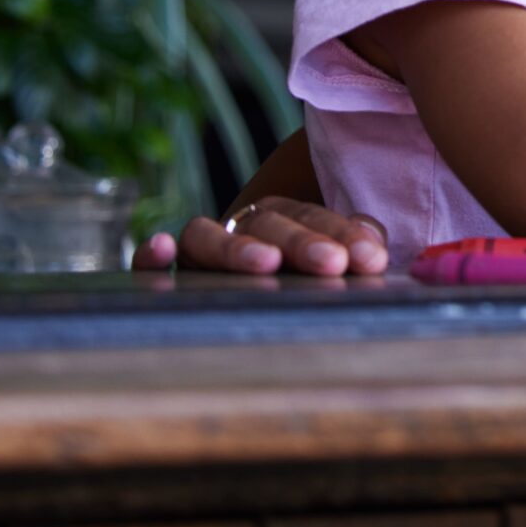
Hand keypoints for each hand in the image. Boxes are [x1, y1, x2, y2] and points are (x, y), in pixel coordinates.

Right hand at [133, 196, 390, 275]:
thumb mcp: (344, 267)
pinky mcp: (169, 280)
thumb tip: (376, 253)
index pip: (315, 216)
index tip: (371, 258)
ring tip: (265, 263)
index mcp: (290, 221)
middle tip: (333, 263)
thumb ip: (360, 253)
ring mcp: (203, 254)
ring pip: (209, 237)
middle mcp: (244, 231)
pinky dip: (151, 256)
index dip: (344, 233)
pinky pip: (149, 267)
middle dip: (303, 241)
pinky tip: (162, 250)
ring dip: (237, 248)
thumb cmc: (317, 288)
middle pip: (269, 223)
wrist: (268, 310)